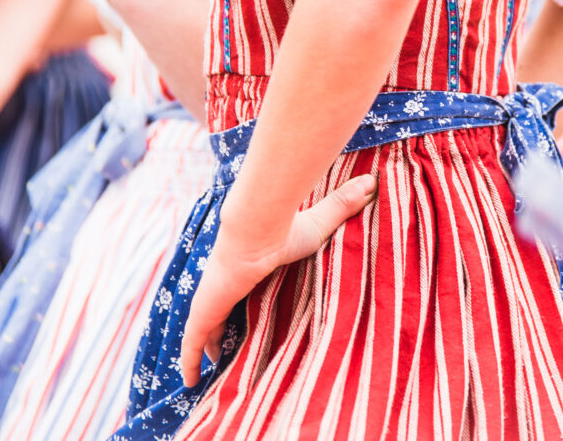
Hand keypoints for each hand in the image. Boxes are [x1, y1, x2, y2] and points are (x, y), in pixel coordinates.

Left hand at [180, 173, 377, 386]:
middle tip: (221, 351)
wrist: (255, 227)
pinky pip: (192, 342)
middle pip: (217, 312)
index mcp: (246, 269)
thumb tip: (373, 180)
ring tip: (204, 373)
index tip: (240, 314)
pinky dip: (188, 360)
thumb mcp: (319, 225)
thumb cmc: (285, 228)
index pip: (238, 288)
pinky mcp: (204, 311)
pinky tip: (189, 381)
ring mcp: (211, 299)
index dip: (237, 301)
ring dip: (202, 349)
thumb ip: (342, 206)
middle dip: (217, 330)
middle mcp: (225, 284)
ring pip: (202, 330)